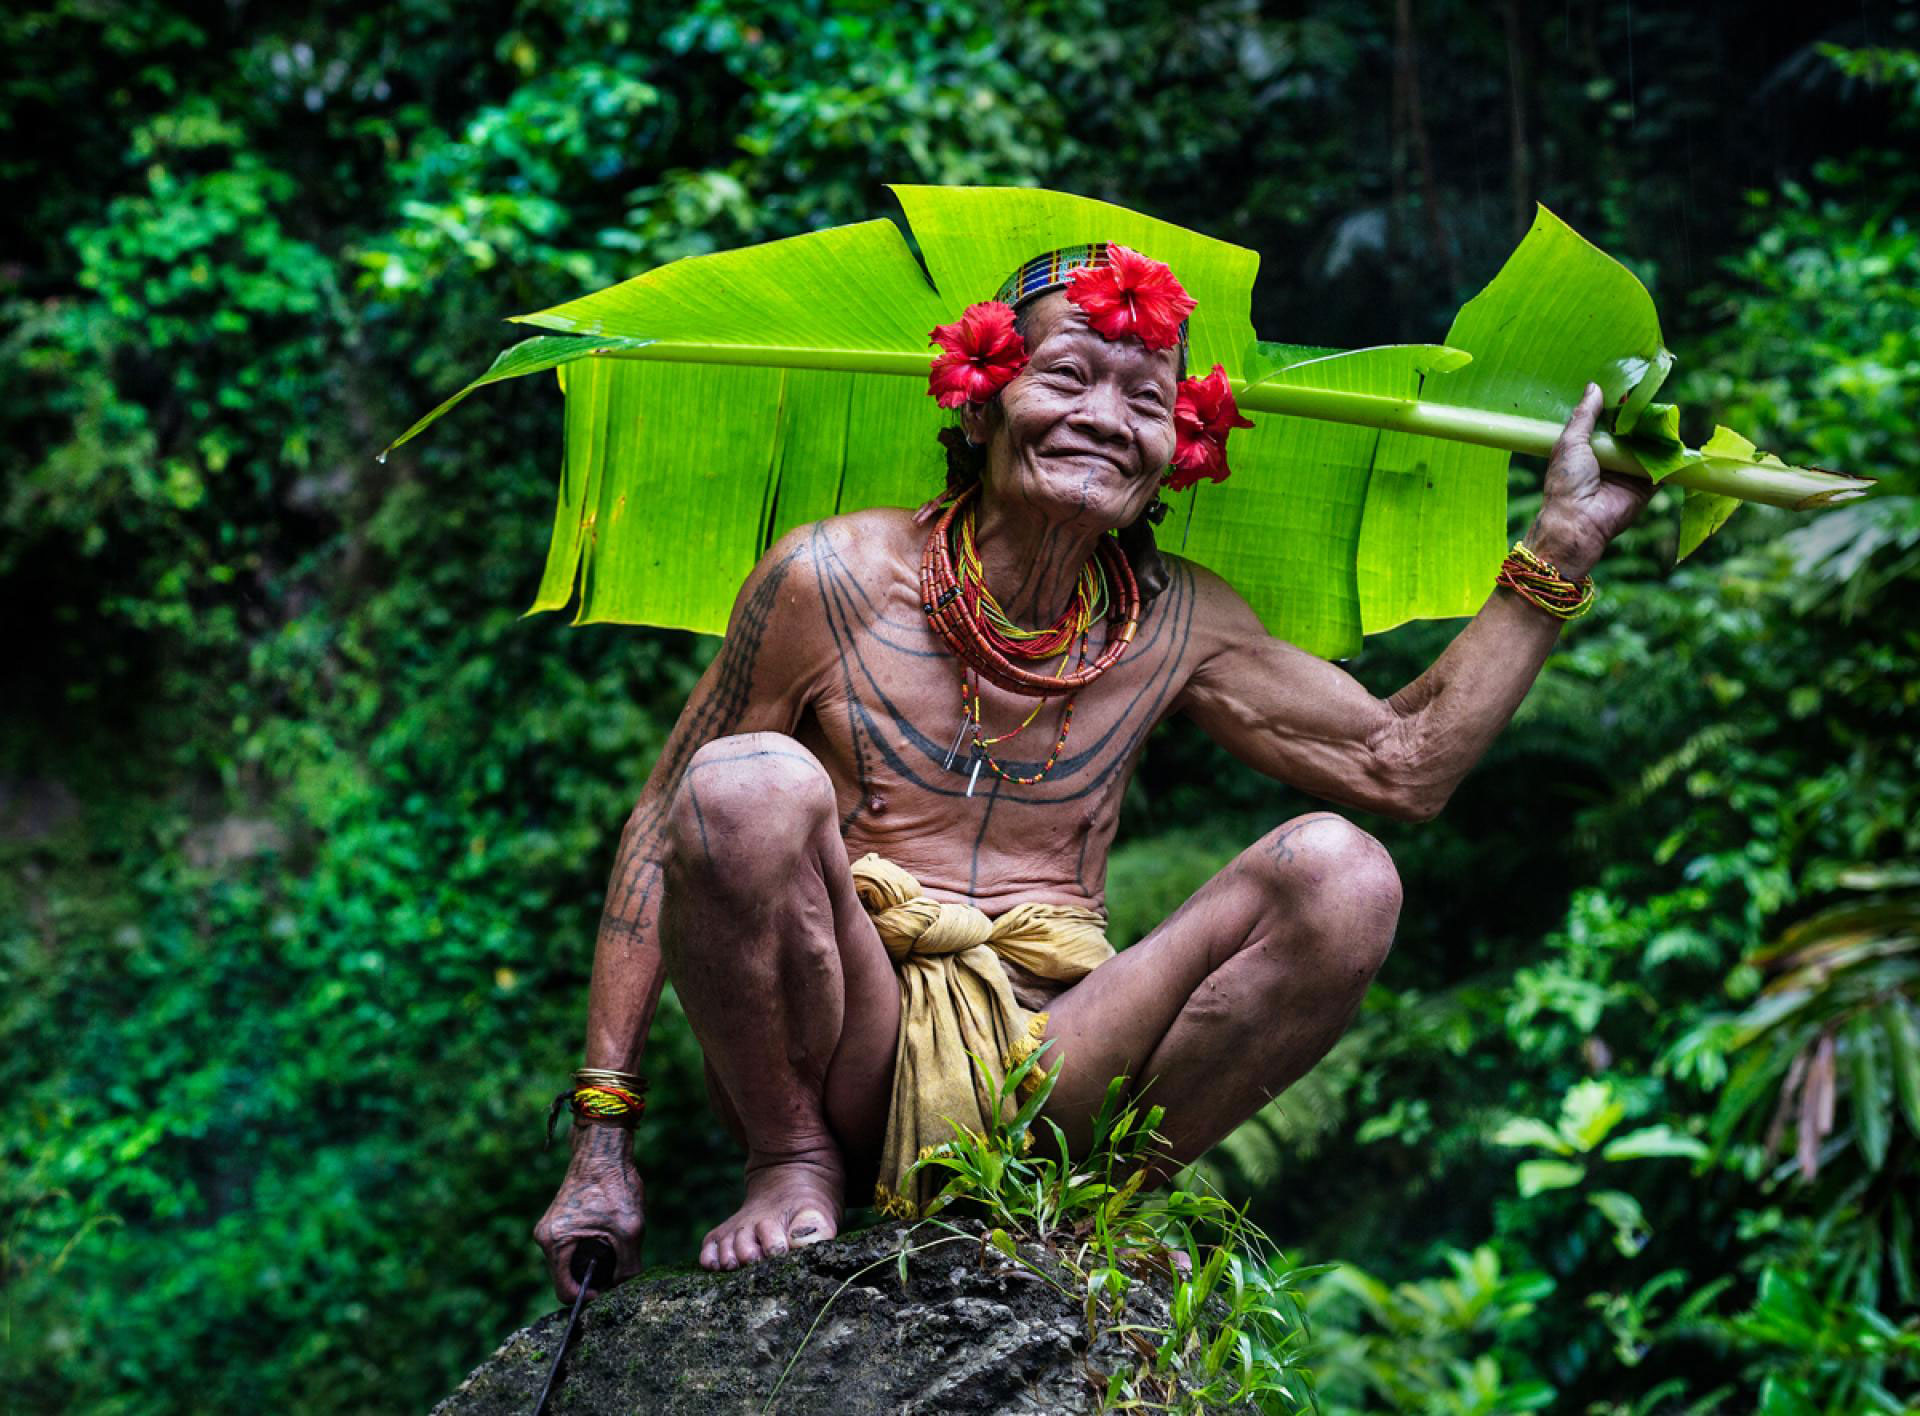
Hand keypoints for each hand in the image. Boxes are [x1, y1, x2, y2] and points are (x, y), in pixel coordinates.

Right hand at [533, 1124, 645, 1303]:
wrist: (604, 1150)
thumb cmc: (614, 1184)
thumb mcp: (630, 1229)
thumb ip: (628, 1266)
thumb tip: (624, 1289)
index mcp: (555, 1242)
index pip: (565, 1292)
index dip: (589, 1296)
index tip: (610, 1289)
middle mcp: (545, 1238)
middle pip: (569, 1278)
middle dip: (594, 1277)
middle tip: (619, 1266)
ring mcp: (551, 1229)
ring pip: (573, 1263)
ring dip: (594, 1261)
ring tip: (617, 1245)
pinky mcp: (560, 1222)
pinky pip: (574, 1248)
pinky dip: (591, 1248)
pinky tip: (610, 1234)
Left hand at [1526, 382, 1657, 581]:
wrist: (1579, 520)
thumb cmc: (1567, 480)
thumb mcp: (1570, 441)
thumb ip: (1584, 415)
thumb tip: (1594, 387)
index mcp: (1590, 447)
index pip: (1609, 422)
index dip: (1620, 407)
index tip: (1631, 389)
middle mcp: (1612, 458)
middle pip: (1633, 432)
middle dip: (1643, 418)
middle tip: (1652, 400)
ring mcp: (1630, 471)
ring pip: (1650, 446)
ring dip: (1658, 433)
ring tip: (1665, 415)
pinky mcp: (1647, 485)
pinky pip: (1663, 467)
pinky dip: (1670, 456)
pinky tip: (1676, 439)